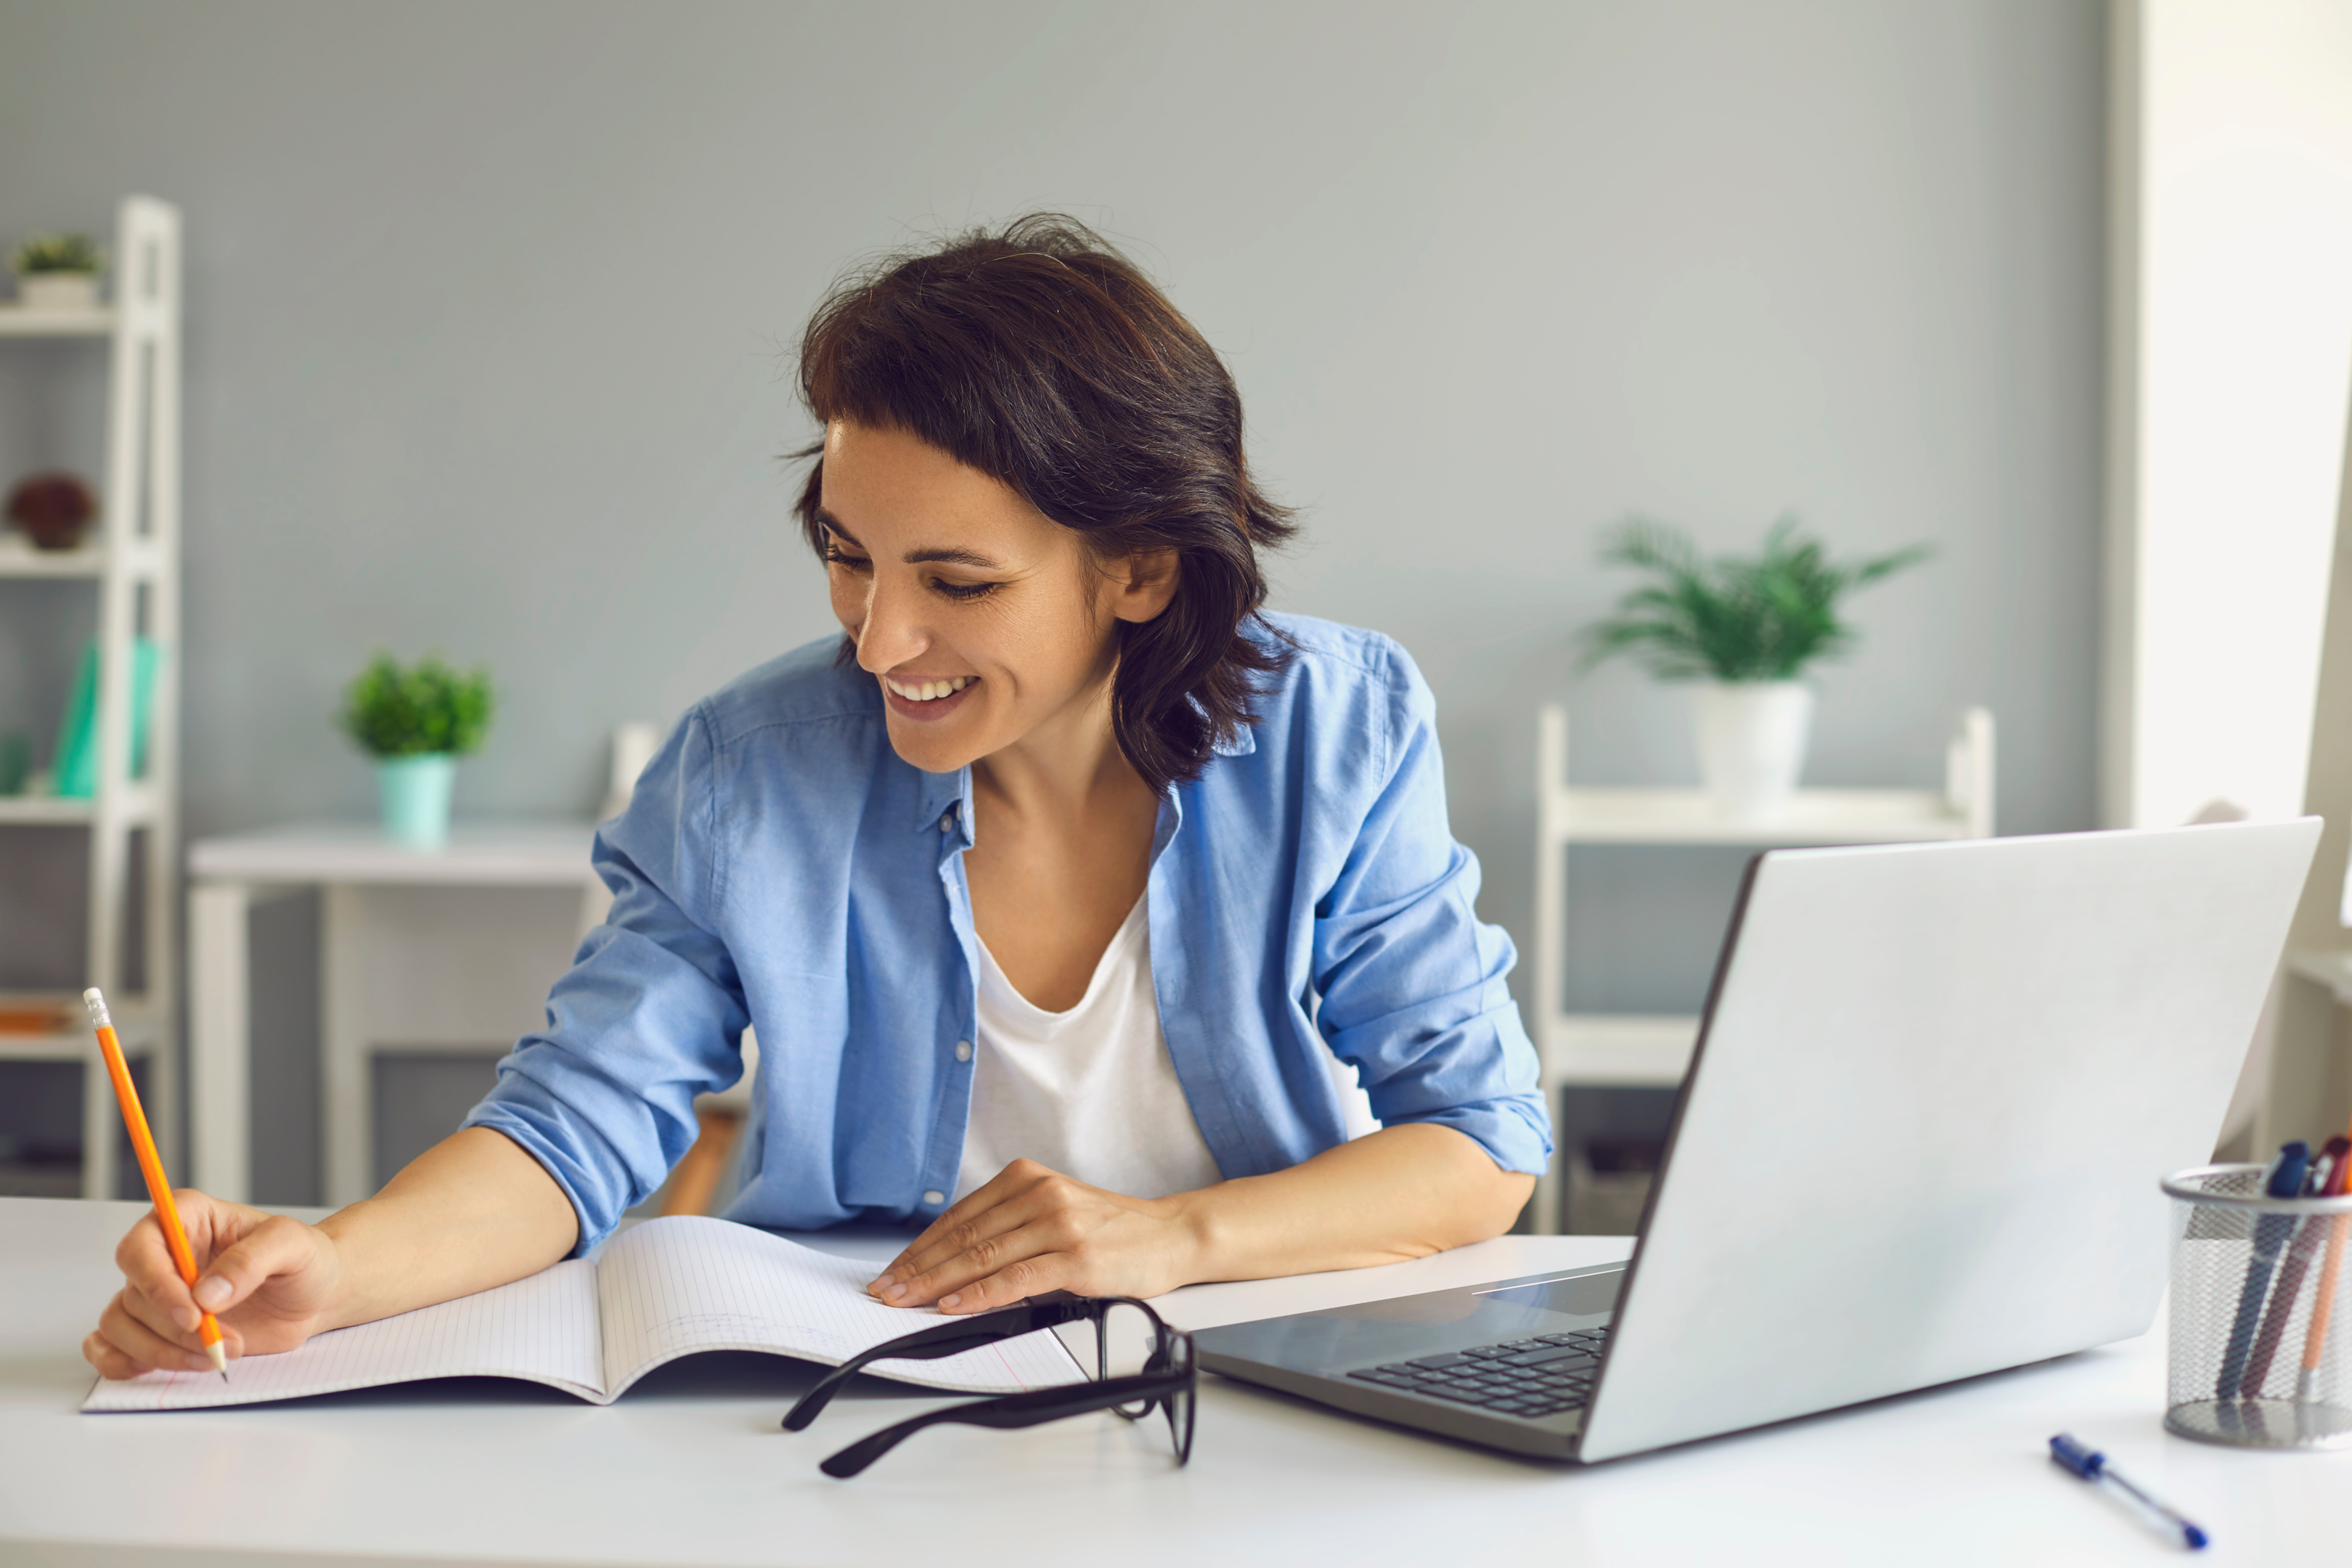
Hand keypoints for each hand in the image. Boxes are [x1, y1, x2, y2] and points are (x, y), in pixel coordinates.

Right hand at [82, 1191, 347, 1379]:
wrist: (315, 1294)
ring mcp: (156, 1294)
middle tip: (219, 1340)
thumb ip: (251, 1260)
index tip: (192, 1315)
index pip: (141, 1247)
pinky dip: (125, 1364)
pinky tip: (161, 1366)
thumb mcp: (292, 1245)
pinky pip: (111, 1348)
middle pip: (134, 1295)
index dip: (157, 1284)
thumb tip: (206, 1294)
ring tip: (215, 1355)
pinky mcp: (156, 1328)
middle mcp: (163, 1254)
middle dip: (173, 1328)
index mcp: (186, 1218)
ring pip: (120, 1326)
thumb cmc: (304, 1259)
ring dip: (161, 1351)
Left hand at [867, 1159, 1204, 1313]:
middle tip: (885, 1291)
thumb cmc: (1111, 1230)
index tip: (893, 1270)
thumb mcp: (1054, 1211)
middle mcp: (1039, 1194)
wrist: (1170, 1235)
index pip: (959, 1217)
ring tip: (907, 1302)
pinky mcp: (1076, 1257)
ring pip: (983, 1257)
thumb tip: (951, 1262)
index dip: (919, 1248)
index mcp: (1027, 1178)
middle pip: (963, 1237)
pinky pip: (1016, 1278)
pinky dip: (979, 1294)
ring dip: (937, 1284)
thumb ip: (1009, 1226)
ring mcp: (1058, 1224)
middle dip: (917, 1268)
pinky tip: (954, 1305)